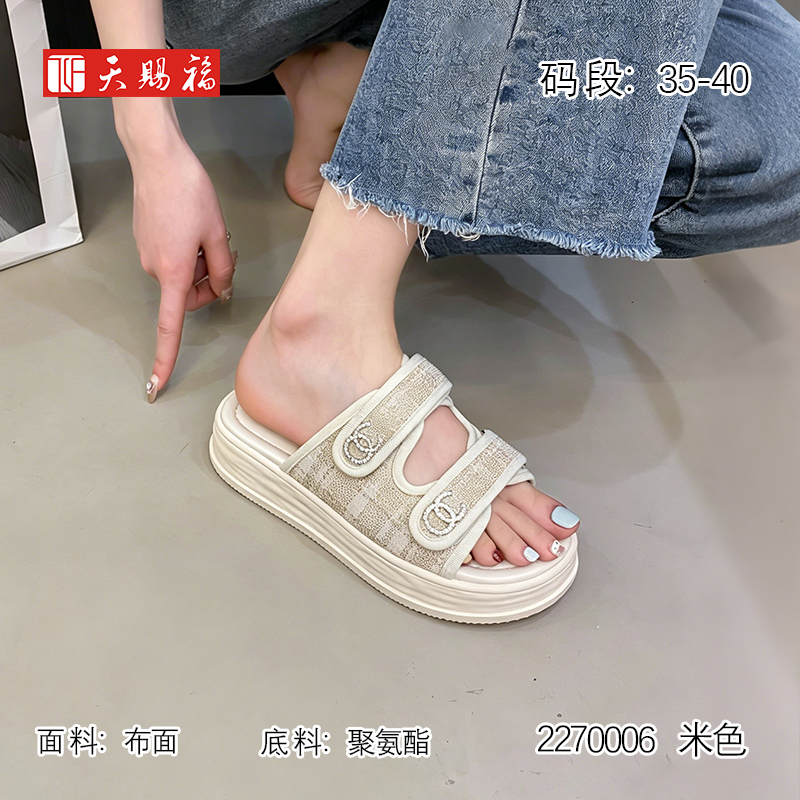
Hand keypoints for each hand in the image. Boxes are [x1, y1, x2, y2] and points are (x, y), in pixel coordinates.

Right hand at [129, 136, 235, 400]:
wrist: (157, 158)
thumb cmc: (187, 192)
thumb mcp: (218, 234)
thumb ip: (224, 269)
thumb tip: (222, 291)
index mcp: (173, 273)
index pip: (169, 327)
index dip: (165, 359)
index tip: (155, 385)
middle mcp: (155, 269)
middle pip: (190, 297)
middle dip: (210, 282)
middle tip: (223, 251)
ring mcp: (148, 256)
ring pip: (185, 277)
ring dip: (201, 264)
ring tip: (208, 233)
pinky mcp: (147, 242)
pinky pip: (175, 260)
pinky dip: (190, 252)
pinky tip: (194, 226)